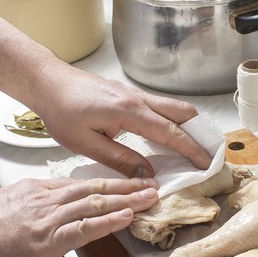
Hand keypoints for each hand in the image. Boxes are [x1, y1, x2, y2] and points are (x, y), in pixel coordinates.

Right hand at [0, 176, 158, 256]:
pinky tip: (128, 218)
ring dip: (127, 200)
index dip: (102, 184)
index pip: (75, 184)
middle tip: (148, 183)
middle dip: (124, 185)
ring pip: (96, 203)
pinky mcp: (48, 240)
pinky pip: (87, 228)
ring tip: (149, 197)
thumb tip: (32, 212)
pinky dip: (110, 221)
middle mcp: (44, 200)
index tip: (119, 183)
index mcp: (32, 190)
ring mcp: (48, 219)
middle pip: (93, 188)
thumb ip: (22, 206)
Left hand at [28, 65, 213, 177]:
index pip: (170, 133)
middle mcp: (138, 99)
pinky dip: (174, 120)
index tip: (206, 164)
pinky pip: (161, 106)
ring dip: (189, 126)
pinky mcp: (130, 94)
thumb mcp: (86, 144)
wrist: (48, 82)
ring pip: (174, 107)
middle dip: (200, 134)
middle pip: (182, 112)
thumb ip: (120, 159)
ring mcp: (135, 94)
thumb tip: (149, 174)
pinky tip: (170, 136)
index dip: (191, 150)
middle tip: (209, 154)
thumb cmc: (61, 112)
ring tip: (195, 147)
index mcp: (129, 112)